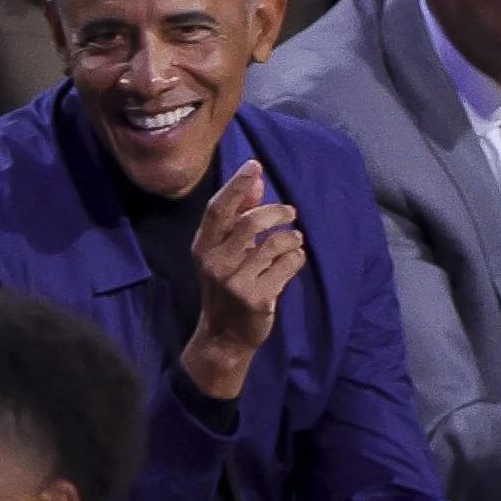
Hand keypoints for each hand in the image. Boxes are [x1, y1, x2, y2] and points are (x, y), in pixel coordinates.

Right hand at [180, 159, 305, 399]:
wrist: (225, 336)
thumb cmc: (228, 285)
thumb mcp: (225, 251)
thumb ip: (239, 215)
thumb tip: (257, 180)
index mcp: (204, 248)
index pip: (218, 209)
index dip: (236, 184)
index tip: (256, 165)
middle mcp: (215, 264)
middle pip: (250, 223)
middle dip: (277, 212)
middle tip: (291, 213)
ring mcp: (234, 284)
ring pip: (274, 243)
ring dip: (292, 238)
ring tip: (295, 241)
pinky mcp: (256, 299)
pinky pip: (288, 265)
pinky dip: (296, 258)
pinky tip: (293, 262)